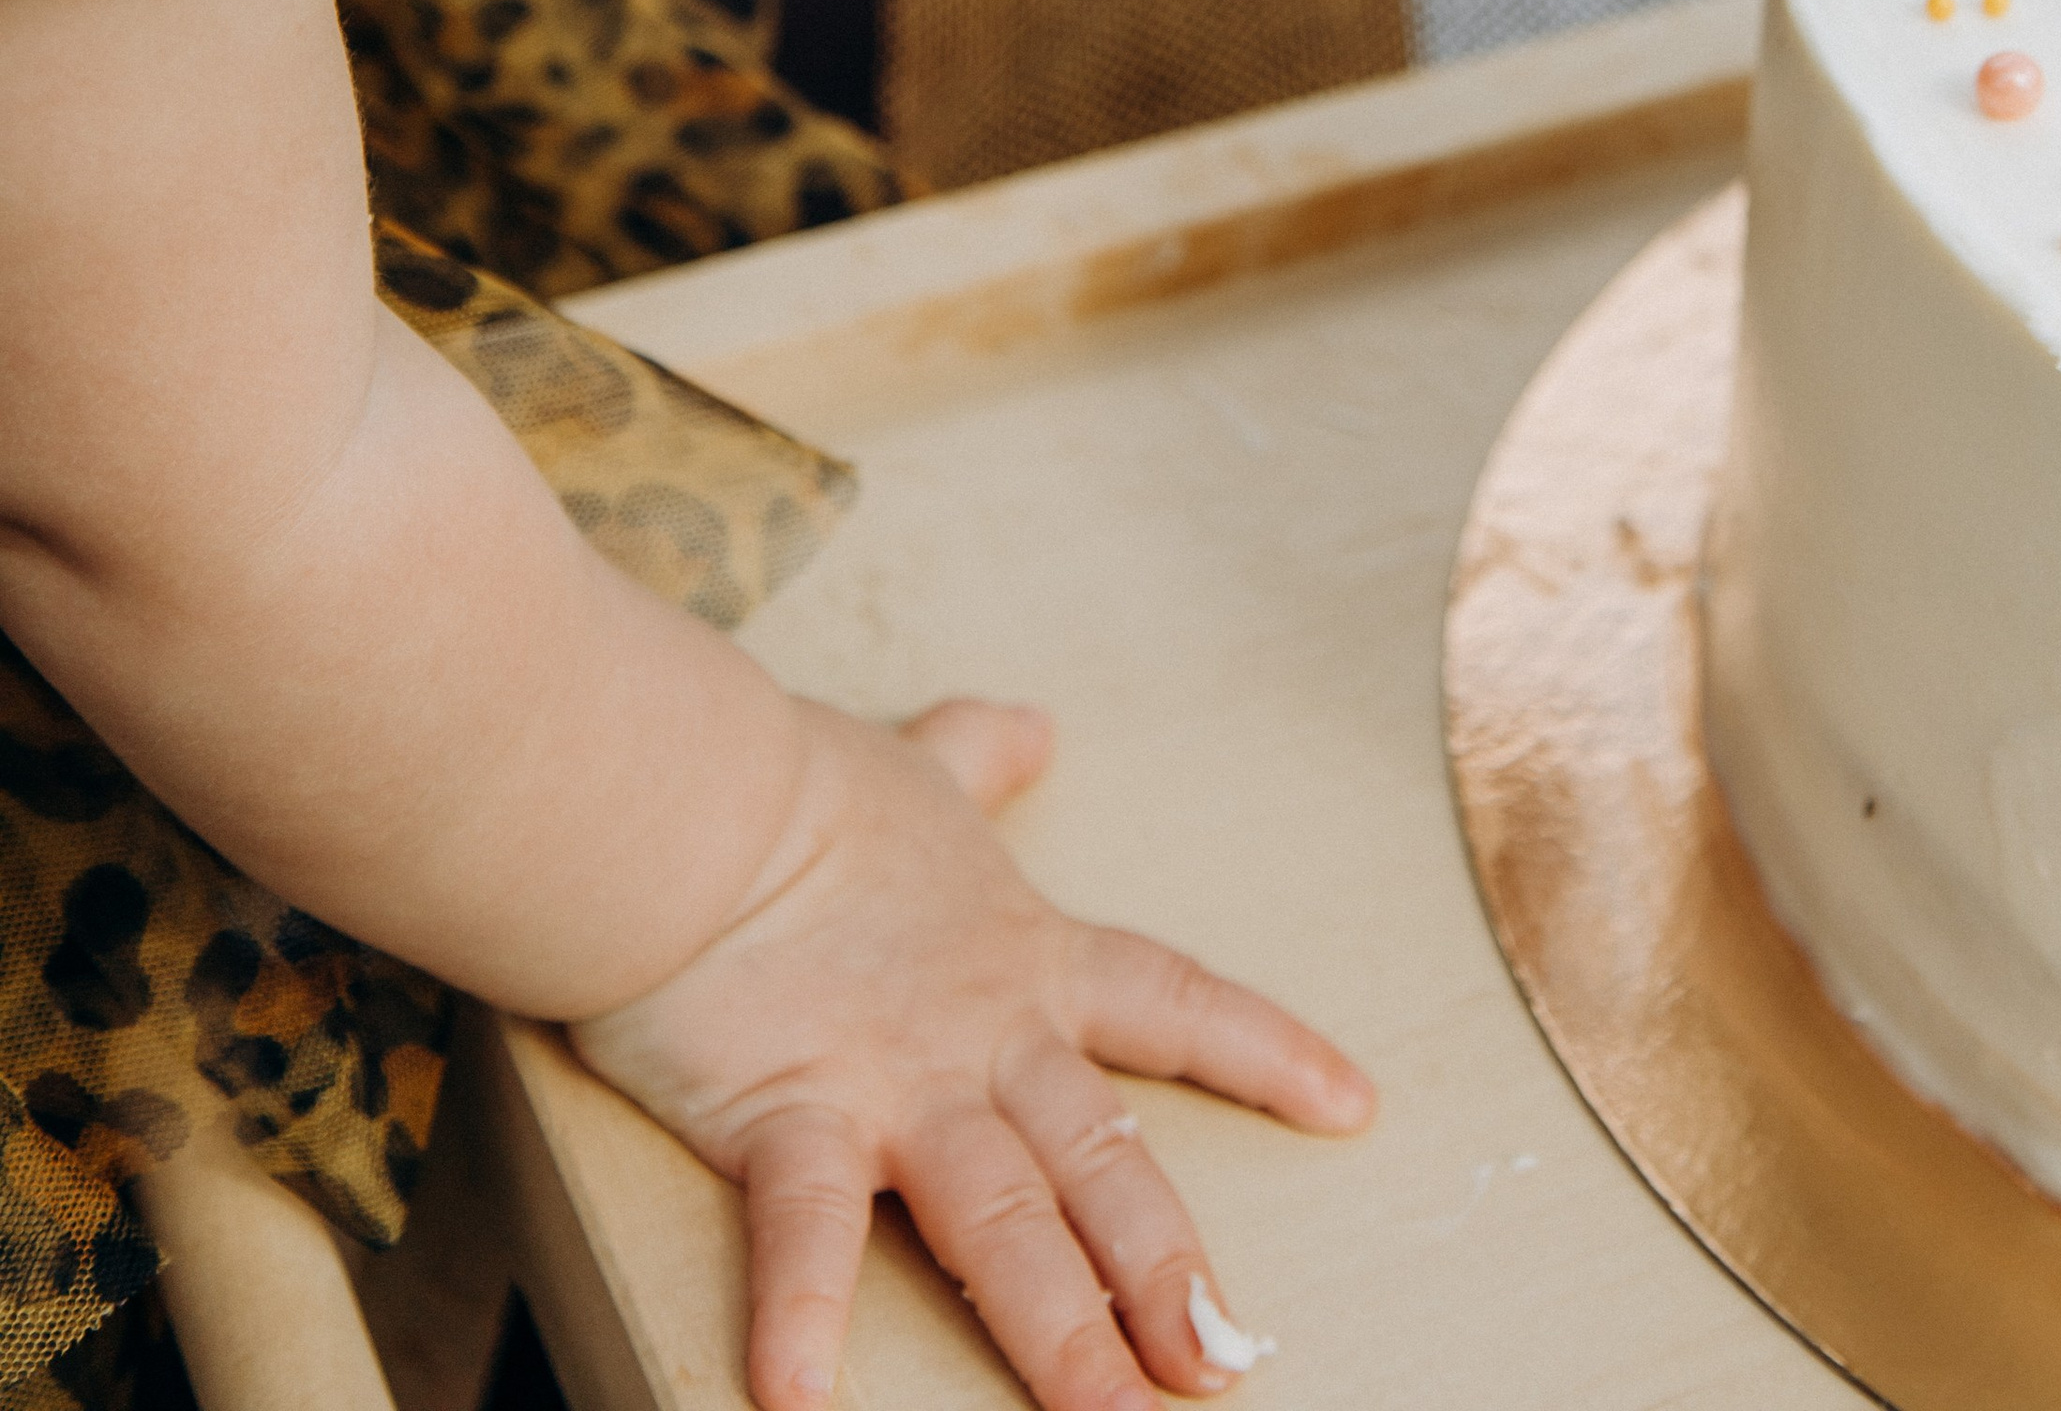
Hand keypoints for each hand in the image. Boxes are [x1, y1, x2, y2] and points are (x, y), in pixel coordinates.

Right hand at [572, 696, 1369, 1410]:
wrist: (700, 790)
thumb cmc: (804, 786)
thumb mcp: (917, 769)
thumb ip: (978, 758)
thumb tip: (1029, 726)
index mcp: (1023, 958)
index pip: (1173, 1002)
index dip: (1265, 1052)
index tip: (1352, 1105)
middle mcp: (982, 1036)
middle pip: (1103, 1164)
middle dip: (1170, 1272)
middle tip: (1229, 1371)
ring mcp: (892, 1084)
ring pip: (1001, 1224)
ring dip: (1059, 1334)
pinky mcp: (787, 1114)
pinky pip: (806, 1230)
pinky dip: (804, 1316)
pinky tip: (805, 1402)